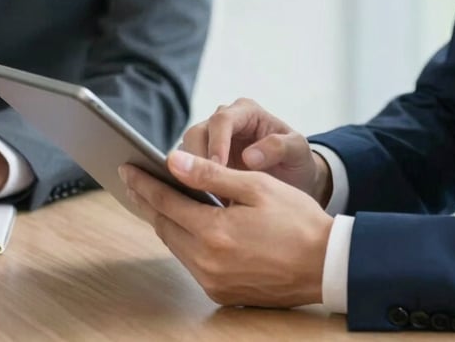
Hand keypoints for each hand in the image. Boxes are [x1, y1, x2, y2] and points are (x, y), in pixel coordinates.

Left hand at [120, 151, 333, 307]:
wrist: (326, 264)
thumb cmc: (297, 219)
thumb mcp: (255, 186)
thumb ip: (211, 174)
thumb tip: (173, 161)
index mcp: (214, 232)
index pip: (166, 202)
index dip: (144, 183)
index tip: (127, 168)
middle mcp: (207, 262)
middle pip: (164, 226)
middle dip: (147, 200)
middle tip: (133, 180)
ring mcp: (213, 282)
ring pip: (175, 244)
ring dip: (164, 220)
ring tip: (154, 197)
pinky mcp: (222, 293)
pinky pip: (191, 261)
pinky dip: (183, 239)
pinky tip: (184, 224)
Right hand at [182, 98, 331, 203]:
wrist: (293, 180)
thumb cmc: (295, 161)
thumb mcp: (297, 151)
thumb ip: (280, 146)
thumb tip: (249, 157)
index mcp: (246, 112)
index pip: (222, 120)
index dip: (217, 142)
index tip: (218, 167)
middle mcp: (224, 122)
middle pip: (197, 133)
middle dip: (197, 160)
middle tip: (204, 188)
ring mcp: (211, 141)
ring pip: (186, 151)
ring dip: (191, 175)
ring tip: (204, 200)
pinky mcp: (203, 162)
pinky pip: (188, 169)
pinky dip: (190, 184)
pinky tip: (201, 204)